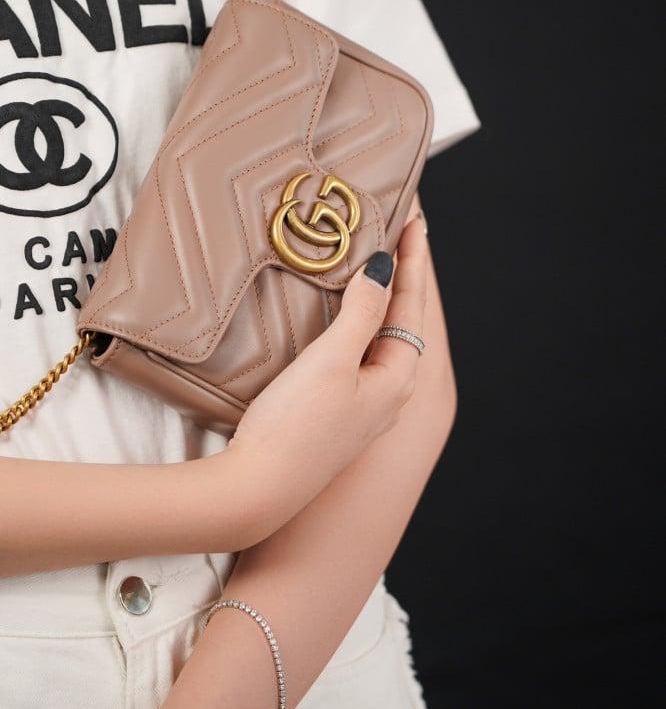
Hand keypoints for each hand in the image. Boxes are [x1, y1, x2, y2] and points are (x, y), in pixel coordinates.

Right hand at [225, 216, 427, 543]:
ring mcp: (364, 406)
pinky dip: (360, 323)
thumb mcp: (332, 361)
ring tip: (377, 264)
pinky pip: (360, 354)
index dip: (414, 260)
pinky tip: (344, 317)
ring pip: (381, 337)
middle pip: (402, 320)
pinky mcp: (337, 413)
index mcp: (396, 379)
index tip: (415, 219)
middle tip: (400, 233)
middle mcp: (388, 393)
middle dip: (403, 275)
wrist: (257, 489)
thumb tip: (385, 268)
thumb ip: (362, 312)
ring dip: (381, 298)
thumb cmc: (295, 427)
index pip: (412, 305)